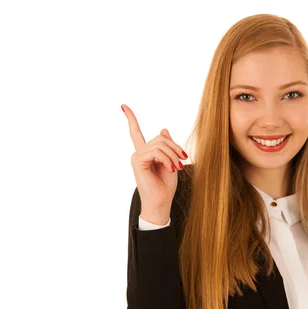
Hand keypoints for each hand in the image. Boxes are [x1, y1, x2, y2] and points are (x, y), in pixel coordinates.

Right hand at [122, 104, 187, 224]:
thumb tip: (163, 129)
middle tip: (183, 160)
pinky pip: (157, 151)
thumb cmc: (166, 185)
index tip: (123, 106)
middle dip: (175, 147)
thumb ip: (167, 146)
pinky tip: (171, 169)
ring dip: (173, 155)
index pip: (135, 132)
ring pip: (160, 143)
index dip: (130, 118)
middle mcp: (139, 153)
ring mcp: (137, 157)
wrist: (161, 202)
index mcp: (145, 152)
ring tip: (178, 167)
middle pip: (160, 138)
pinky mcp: (138, 161)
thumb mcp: (171, 161)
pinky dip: (167, 159)